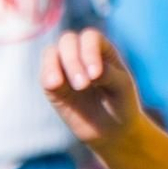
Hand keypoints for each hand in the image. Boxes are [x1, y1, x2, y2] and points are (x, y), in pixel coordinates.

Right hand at [41, 29, 143, 148]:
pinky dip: (48, 76)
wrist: (112, 130)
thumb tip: (89, 71)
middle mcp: (81, 53)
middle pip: (68, 41)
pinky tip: (55, 84)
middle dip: (72, 61)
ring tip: (65, 86)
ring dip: (56, 66)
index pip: (90, 37)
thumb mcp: (122, 87)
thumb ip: (108, 74)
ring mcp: (65, 68)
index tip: (95, 75)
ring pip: (51, 53)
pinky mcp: (53, 87)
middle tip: (82, 86)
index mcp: (101, 48)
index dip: (89, 51)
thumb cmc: (122, 103)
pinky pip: (45, 74)